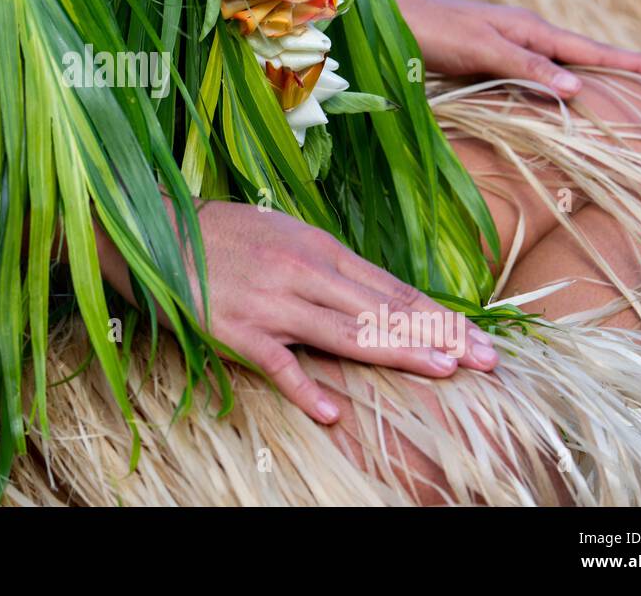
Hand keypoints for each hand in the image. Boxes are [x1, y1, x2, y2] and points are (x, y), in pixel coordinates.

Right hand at [97, 201, 499, 424]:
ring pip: (344, 332)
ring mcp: (272, 302)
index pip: (393, 288)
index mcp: (320, 248)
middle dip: (437, 336)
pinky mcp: (237, 329)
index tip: (478, 339)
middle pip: (381, 309)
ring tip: (440, 371)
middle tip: (482, 361)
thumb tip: (380, 294)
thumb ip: (331, 266)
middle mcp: (304, 272)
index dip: (439, 316)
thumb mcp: (287, 235)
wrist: (158, 228)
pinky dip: (304, 388)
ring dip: (396, 353)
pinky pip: (277, 364)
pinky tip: (333, 412)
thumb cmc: (228, 234)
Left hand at [392, 0, 640, 98]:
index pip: (591, 50)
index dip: (630, 64)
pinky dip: (558, 81)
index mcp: (530, 29)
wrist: (387, 17)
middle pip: (583, 54)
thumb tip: (578, 89)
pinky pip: (536, 70)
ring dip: (593, 75)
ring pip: (560, 62)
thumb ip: (526, 67)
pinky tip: (561, 91)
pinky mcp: (488, 54)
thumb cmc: (431, 31)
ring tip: (624, 91)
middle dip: (622, 68)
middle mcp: (524, 33)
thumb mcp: (482, 50)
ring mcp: (507, 42)